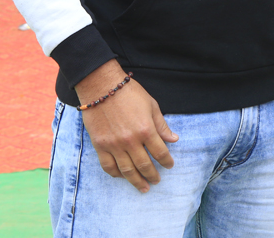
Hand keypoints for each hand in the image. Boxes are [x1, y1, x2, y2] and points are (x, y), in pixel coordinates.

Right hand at [75, 61, 177, 192]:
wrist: (101, 87)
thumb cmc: (129, 93)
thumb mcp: (151, 105)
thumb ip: (161, 125)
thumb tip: (173, 139)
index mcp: (146, 129)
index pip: (160, 152)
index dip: (166, 161)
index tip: (169, 166)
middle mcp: (131, 140)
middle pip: (144, 165)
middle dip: (152, 175)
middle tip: (157, 181)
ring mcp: (114, 145)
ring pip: (127, 170)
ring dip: (136, 181)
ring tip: (143, 187)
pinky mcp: (100, 146)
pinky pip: (108, 166)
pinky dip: (116, 174)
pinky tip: (122, 176)